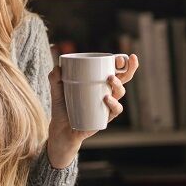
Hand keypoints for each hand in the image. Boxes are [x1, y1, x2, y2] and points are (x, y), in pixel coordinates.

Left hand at [45, 51, 139, 167]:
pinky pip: (115, 110)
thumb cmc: (62, 106)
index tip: (119, 57)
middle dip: (130, 69)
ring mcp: (107, 105)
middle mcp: (106, 92)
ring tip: (110, 79)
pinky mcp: (105, 117)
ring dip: (118, 85)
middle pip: (123, 79)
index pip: (113, 69)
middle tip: (125, 62)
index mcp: (97, 82)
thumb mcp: (57, 91)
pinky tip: (106, 98)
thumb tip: (57, 68)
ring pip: (120, 93)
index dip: (120, 62)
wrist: (60, 129)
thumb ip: (55, 79)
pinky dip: (113, 104)